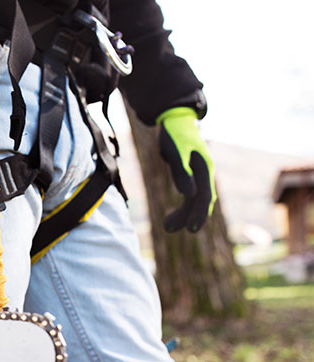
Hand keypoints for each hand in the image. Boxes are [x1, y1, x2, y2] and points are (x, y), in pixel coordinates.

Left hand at [157, 107, 216, 232]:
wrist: (176, 121)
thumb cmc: (175, 136)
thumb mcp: (176, 153)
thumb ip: (182, 174)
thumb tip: (188, 195)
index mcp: (204, 169)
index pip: (204, 196)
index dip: (199, 214)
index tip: (190, 229)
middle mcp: (205, 173)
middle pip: (200, 200)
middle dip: (188, 217)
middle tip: (170, 230)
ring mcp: (199, 174)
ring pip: (194, 199)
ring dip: (182, 214)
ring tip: (166, 227)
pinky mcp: (191, 174)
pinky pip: (190, 195)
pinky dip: (182, 206)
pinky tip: (173, 216)